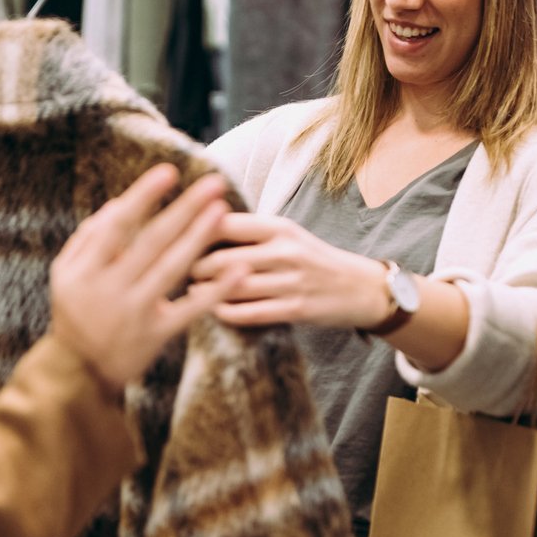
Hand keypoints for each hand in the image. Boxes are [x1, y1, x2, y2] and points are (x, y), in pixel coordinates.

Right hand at [50, 167, 243, 389]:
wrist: (78, 374)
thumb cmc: (75, 315)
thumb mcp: (66, 275)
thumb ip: (88, 238)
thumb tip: (117, 203)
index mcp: (84, 270)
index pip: (117, 225)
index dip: (143, 197)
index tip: (168, 172)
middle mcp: (109, 288)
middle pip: (152, 241)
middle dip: (184, 208)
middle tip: (213, 182)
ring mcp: (134, 312)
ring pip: (172, 269)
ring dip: (199, 237)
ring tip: (222, 211)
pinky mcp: (156, 334)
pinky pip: (190, 309)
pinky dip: (215, 290)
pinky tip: (239, 270)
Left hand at [191, 212, 392, 329]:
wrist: (359, 287)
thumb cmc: (313, 259)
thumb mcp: (288, 235)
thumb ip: (251, 232)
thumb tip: (199, 225)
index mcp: (280, 227)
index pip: (226, 223)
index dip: (195, 231)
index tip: (177, 238)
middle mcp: (285, 251)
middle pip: (224, 258)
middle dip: (195, 265)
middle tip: (178, 268)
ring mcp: (292, 282)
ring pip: (234, 287)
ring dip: (205, 290)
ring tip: (189, 287)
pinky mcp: (296, 309)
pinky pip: (250, 313)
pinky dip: (224, 311)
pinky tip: (210, 307)